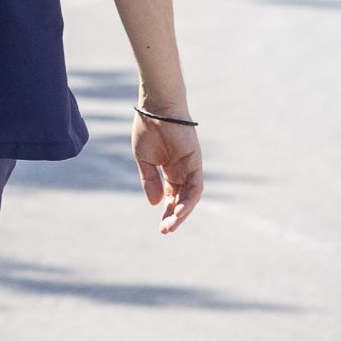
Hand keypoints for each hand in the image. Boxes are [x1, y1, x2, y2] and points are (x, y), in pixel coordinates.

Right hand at [132, 112, 201, 232]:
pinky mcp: (195, 164)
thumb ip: (149, 181)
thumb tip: (154, 204)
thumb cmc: (148, 129)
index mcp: (170, 171)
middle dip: (174, 217)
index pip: (171, 197)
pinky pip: (195, 187)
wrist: (156, 108)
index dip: (166, 212)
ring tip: (170, 225)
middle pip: (181, 201)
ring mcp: (190, 169)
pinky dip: (188, 200)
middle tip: (165, 231)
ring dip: (181, 212)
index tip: (161, 228)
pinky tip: (178, 210)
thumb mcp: (144, 159)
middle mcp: (182, 172)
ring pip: (190, 197)